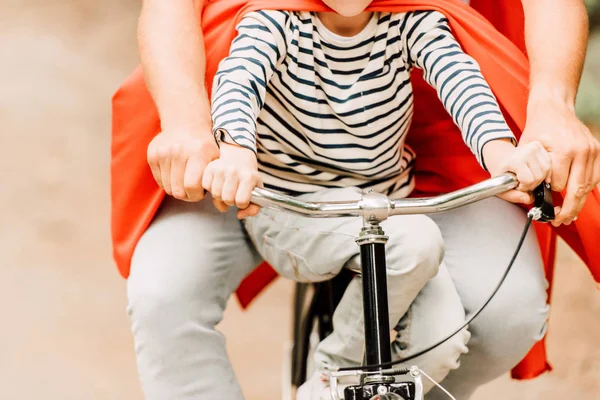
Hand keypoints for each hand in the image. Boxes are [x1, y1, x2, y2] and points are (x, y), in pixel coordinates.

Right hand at [147, 130, 219, 200]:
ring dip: (177, 189)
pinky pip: (159, 181)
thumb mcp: (216, 157)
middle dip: (187, 195)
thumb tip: (217, 200)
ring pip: (167, 188)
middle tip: (193, 190)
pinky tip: (176, 175)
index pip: (192, 186)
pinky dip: (168, 183)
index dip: (197, 195)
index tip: (201, 192)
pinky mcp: (153, 155)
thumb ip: (215, 177)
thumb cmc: (204, 145)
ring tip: (185, 181)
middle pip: (178, 190)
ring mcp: (163, 153)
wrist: (186, 123)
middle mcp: (178, 151)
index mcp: (198, 153)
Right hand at [202, 142, 261, 218]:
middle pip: (227, 199)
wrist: (239, 157)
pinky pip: (206, 186)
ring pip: (216, 194)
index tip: (243, 198)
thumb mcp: (257, 191)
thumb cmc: (248, 177)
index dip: (242, 204)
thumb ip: (254, 208)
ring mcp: (221, 168)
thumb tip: (239, 215)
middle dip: (231, 201)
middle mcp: (234, 171)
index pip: (241, 201)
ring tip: (226, 189)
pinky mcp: (210, 167)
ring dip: (220, 196)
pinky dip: (211, 189)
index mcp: (249, 177)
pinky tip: (219, 184)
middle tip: (234, 194)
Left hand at [483, 139, 551, 204]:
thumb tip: (528, 199)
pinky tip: (535, 172)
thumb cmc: (501, 171)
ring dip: (539, 179)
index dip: (524, 187)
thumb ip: (513, 196)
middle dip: (532, 184)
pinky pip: (549, 165)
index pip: (529, 180)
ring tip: (529, 177)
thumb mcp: (501, 186)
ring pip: (546, 171)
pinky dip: (544, 172)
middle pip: (539, 176)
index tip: (518, 185)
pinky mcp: (541, 147)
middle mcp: (527, 151)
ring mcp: (535, 147)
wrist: (501, 157)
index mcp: (515, 159)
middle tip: (523, 182)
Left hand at [521, 98, 599, 225]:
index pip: (558, 185)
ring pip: (588, 185)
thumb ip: (531, 171)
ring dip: (579, 202)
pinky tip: (577, 198)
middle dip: (568, 209)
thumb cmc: (538, 128)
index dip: (550, 195)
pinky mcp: (597, 150)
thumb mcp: (527, 149)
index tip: (545, 204)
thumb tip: (532, 194)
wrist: (553, 107)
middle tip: (559, 221)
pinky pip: (594, 177)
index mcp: (564, 151)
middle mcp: (582, 151)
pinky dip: (586, 189)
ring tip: (569, 215)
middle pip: (577, 189)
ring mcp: (592, 151)